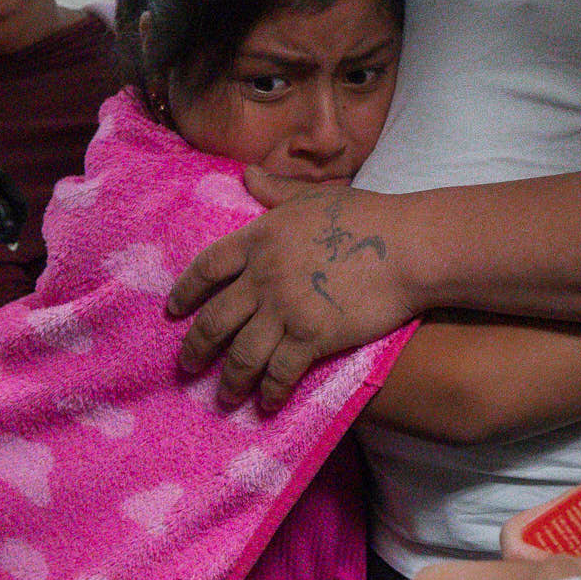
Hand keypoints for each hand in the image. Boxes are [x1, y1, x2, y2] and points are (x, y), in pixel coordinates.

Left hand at [168, 177, 418, 406]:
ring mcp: (284, 310)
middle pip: (214, 320)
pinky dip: (270, 392)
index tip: (174, 311)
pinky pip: (278, 373)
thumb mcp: (313, 197)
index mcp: (259, 239)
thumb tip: (247, 175)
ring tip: (224, 396)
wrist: (406, 247)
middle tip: (187, 365)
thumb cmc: (366, 217)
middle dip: (196, 348)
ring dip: (229, 380)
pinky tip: (267, 403)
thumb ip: (275, 191)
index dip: (186, 292)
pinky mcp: (311, 337)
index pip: (207, 268)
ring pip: (241, 354)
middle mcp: (263, 276)